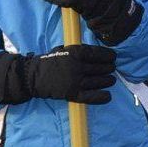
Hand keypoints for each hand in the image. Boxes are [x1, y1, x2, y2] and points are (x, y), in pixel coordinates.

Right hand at [0, 43, 118, 105]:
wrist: (34, 77)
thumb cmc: (50, 60)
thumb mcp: (63, 49)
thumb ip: (79, 50)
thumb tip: (97, 52)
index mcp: (75, 53)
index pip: (98, 53)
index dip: (109, 55)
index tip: (113, 57)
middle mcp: (77, 66)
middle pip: (101, 67)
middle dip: (109, 68)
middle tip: (112, 69)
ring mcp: (75, 81)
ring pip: (99, 81)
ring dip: (108, 81)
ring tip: (111, 80)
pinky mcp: (72, 94)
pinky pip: (91, 97)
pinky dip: (101, 97)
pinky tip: (108, 96)